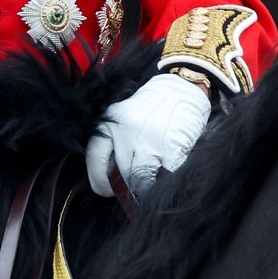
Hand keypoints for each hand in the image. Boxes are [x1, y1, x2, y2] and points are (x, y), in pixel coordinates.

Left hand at [84, 73, 212, 198]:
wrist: (182, 87)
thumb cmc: (153, 107)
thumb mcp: (125, 118)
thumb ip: (116, 142)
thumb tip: (112, 176)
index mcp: (111, 123)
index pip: (95, 157)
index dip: (98, 180)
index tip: (104, 190)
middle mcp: (126, 133)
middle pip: (120, 173)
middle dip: (125, 188)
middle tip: (131, 192)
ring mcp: (149, 141)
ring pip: (141, 179)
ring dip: (145, 188)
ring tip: (149, 187)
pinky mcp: (171, 147)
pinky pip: (164, 175)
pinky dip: (165, 181)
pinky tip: (165, 178)